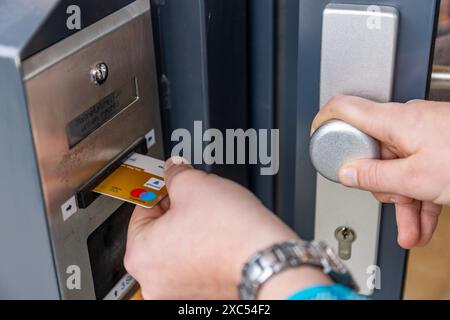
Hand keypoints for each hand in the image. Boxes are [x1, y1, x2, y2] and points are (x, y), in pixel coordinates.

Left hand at [125, 157, 330, 298]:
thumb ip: (176, 173)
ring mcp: (177, 292)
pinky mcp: (200, 295)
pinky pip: (193, 263)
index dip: (161, 189)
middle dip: (177, 209)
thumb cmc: (232, 233)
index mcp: (140, 255)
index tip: (172, 183)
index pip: (141, 208)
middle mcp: (154, 281)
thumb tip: (174, 169)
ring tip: (212, 216)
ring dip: (190, 228)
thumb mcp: (194, 184)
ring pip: (177, 248)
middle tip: (196, 197)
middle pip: (159, 230)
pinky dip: (202, 248)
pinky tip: (219, 234)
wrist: (268, 260)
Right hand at [312, 96, 445, 248]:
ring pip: (398, 168)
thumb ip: (374, 176)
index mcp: (394, 121)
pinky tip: (423, 224)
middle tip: (391, 201)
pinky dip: (420, 199)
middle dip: (379, 185)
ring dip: (404, 203)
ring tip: (412, 230)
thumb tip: (347, 173)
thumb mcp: (416, 177)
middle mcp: (406, 123)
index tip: (314, 136)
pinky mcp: (439, 147)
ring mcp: (424, 135)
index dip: (322, 120)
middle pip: (372, 151)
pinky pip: (418, 173)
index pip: (343, 108)